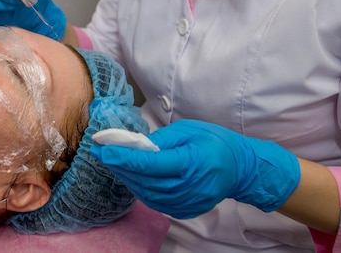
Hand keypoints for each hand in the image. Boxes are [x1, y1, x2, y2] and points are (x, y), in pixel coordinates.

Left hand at [90, 119, 299, 218]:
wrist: (240, 169)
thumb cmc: (214, 142)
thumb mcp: (188, 130)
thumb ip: (161, 139)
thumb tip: (135, 144)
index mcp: (190, 163)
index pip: (149, 163)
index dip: (123, 157)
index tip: (102, 149)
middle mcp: (187, 187)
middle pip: (144, 180)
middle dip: (119, 166)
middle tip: (100, 152)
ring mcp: (186, 203)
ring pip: (146, 194)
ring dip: (126, 178)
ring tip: (112, 162)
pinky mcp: (185, 210)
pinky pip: (155, 201)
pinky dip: (140, 188)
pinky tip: (131, 175)